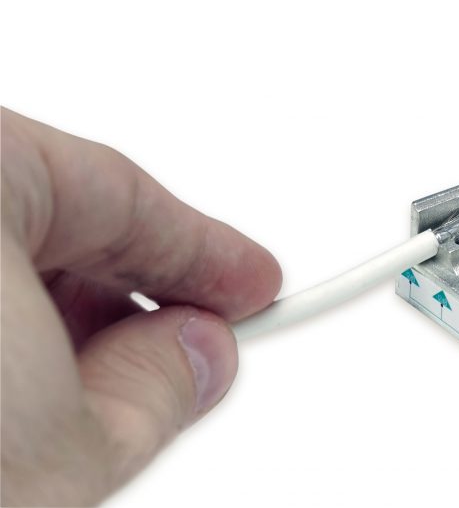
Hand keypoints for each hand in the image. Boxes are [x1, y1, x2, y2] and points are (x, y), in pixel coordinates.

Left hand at [1, 108, 281, 504]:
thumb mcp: (64, 445)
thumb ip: (158, 380)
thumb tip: (194, 351)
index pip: (119, 195)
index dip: (207, 249)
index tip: (253, 281)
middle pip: (58, 216)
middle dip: (147, 282)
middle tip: (212, 326)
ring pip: (11, 255)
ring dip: (81, 312)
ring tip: (139, 372)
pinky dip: (16, 330)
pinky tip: (54, 376)